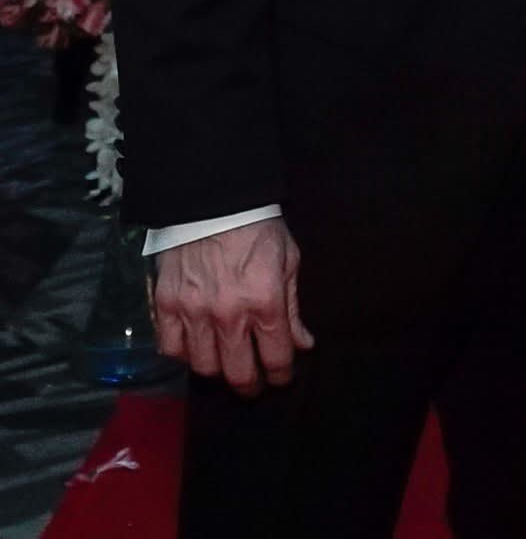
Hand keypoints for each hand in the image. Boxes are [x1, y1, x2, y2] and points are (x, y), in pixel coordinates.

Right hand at [152, 216, 314, 395]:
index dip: (281, 375)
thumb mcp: (287, 260)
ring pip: (204, 367)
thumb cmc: (257, 226)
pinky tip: (194, 345)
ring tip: (224, 361)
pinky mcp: (167, 304)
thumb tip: (303, 344)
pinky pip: (171, 349)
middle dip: (250, 384)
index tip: (281, 377)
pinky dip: (183, 353)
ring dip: (218, 369)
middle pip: (238, 372)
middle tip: (253, 382)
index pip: (276, 358)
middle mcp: (229, 314)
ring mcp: (194, 311)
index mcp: (265, 301)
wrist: (212, 197)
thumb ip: (293, 307)